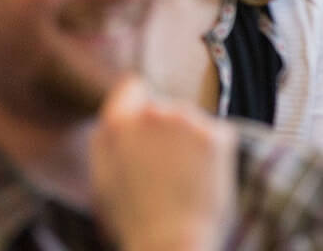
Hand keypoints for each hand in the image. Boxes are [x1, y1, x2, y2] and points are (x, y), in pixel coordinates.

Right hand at [90, 77, 235, 250]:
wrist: (170, 246)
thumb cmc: (134, 223)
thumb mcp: (102, 178)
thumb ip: (106, 141)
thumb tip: (114, 122)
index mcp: (116, 123)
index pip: (133, 87)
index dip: (142, 106)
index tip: (151, 128)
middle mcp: (150, 113)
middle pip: (166, 108)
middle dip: (170, 130)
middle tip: (170, 169)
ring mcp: (186, 121)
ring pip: (194, 122)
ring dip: (193, 141)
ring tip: (187, 181)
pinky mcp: (216, 136)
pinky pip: (219, 136)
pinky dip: (217, 156)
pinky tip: (205, 181)